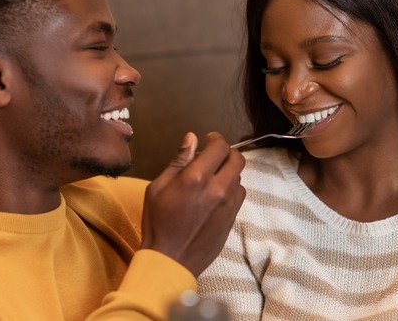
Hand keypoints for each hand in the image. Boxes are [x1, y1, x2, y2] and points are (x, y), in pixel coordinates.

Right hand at [140, 132, 245, 276]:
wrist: (170, 259)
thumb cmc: (158, 222)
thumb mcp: (158, 187)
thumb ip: (178, 161)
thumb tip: (191, 138)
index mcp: (196, 178)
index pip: (220, 147)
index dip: (216, 138)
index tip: (209, 139)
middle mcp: (218, 189)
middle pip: (238, 159)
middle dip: (227, 152)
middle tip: (214, 155)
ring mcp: (228, 205)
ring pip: (239, 177)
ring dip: (229, 172)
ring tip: (213, 177)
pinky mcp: (232, 218)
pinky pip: (239, 195)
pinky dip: (231, 189)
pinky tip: (216, 195)